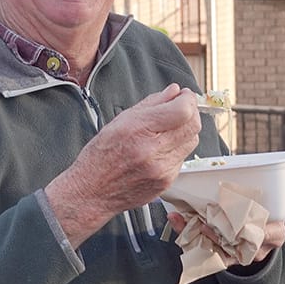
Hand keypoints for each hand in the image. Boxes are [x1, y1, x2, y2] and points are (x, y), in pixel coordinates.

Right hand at [46, 84, 200, 246]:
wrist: (92, 192)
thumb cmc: (100, 157)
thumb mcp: (119, 121)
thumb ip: (150, 103)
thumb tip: (173, 91)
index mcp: (138, 130)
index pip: (182, 111)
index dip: (188, 99)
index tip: (184, 95)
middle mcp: (152, 151)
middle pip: (193, 125)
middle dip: (191, 111)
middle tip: (182, 107)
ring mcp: (162, 169)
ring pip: (192, 141)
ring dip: (186, 130)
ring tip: (169, 129)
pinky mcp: (167, 181)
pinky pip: (183, 158)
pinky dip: (177, 148)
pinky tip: (160, 149)